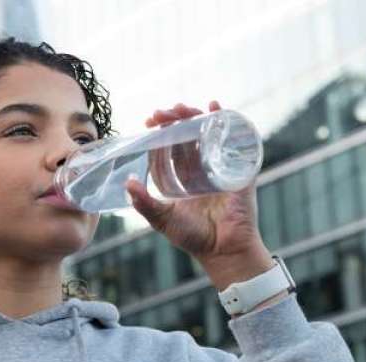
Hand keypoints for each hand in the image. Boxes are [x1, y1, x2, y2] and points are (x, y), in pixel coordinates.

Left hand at [125, 100, 273, 290]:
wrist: (223, 250)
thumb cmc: (194, 238)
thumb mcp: (163, 219)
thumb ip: (144, 203)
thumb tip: (127, 183)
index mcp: (183, 178)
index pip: (170, 147)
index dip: (160, 133)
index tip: (148, 122)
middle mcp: (201, 168)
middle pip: (188, 135)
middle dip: (174, 119)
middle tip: (159, 114)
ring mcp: (220, 165)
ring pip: (207, 132)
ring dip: (194, 115)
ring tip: (180, 108)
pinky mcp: (238, 167)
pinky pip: (234, 138)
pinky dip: (227, 120)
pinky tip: (215, 107)